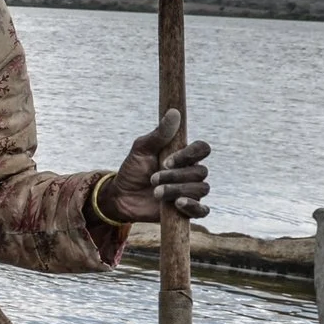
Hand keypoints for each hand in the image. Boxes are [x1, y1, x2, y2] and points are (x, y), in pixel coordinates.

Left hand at [99, 108, 211, 224]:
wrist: (121, 196)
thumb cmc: (133, 170)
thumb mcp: (141, 150)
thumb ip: (158, 134)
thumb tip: (174, 112)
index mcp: (184, 156)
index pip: (202, 149)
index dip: (189, 155)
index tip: (166, 161)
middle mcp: (191, 172)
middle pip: (200, 172)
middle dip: (176, 176)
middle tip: (153, 179)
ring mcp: (190, 192)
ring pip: (200, 189)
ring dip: (177, 190)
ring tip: (156, 192)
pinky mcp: (186, 210)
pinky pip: (202, 211)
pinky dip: (194, 207)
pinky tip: (178, 204)